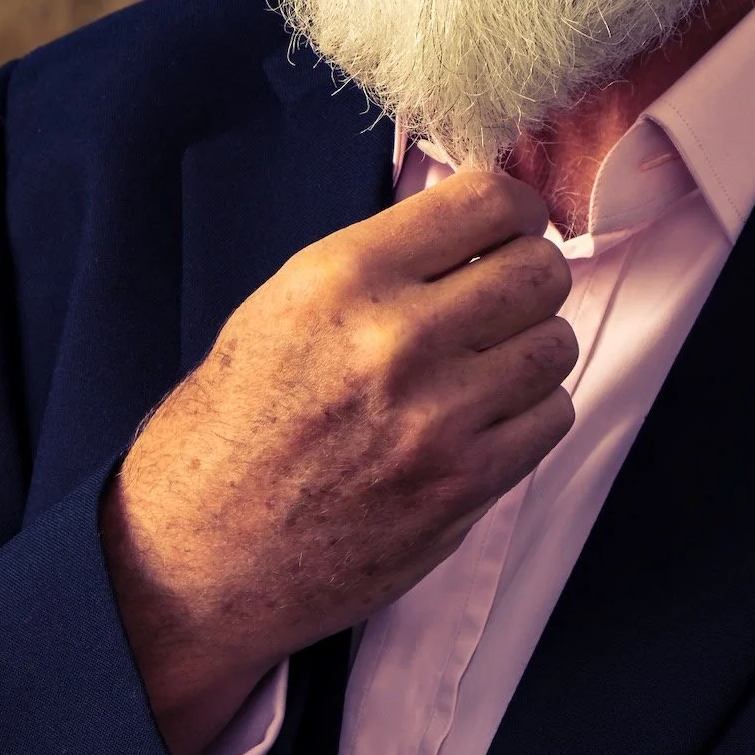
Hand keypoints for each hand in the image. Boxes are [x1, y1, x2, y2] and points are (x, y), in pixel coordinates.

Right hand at [103, 167, 577, 754]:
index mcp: (343, 278)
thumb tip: (471, 234)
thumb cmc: (229, 431)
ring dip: (530, 350)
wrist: (197, 552)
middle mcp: (397, 338)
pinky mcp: (465, 485)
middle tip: (499, 302)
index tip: (512, 228)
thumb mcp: (280, 309)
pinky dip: (529, 414)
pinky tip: (483, 421)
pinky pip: (553, 417)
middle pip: (539, 271)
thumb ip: (379, 267)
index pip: (488, 202)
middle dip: (527, 279)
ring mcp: (439, 417)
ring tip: (484, 368)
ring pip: (556, 344)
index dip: (515, 211)